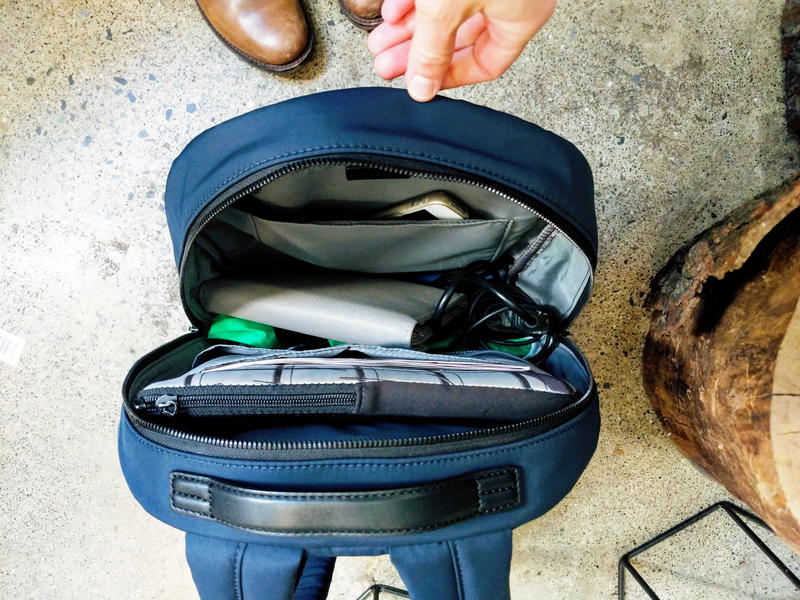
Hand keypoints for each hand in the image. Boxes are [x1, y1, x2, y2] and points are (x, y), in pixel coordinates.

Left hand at [368, 0, 555, 101]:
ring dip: (408, 29)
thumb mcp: (447, 7)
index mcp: (522, 16)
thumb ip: (432, 51)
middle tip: (388, 65)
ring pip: (444, 11)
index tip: (421, 83)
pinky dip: (414, 0)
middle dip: (416, 53)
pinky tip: (392, 10)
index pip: (487, 64)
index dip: (449, 77)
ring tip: (379, 42)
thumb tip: (421, 88)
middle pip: (458, 39)